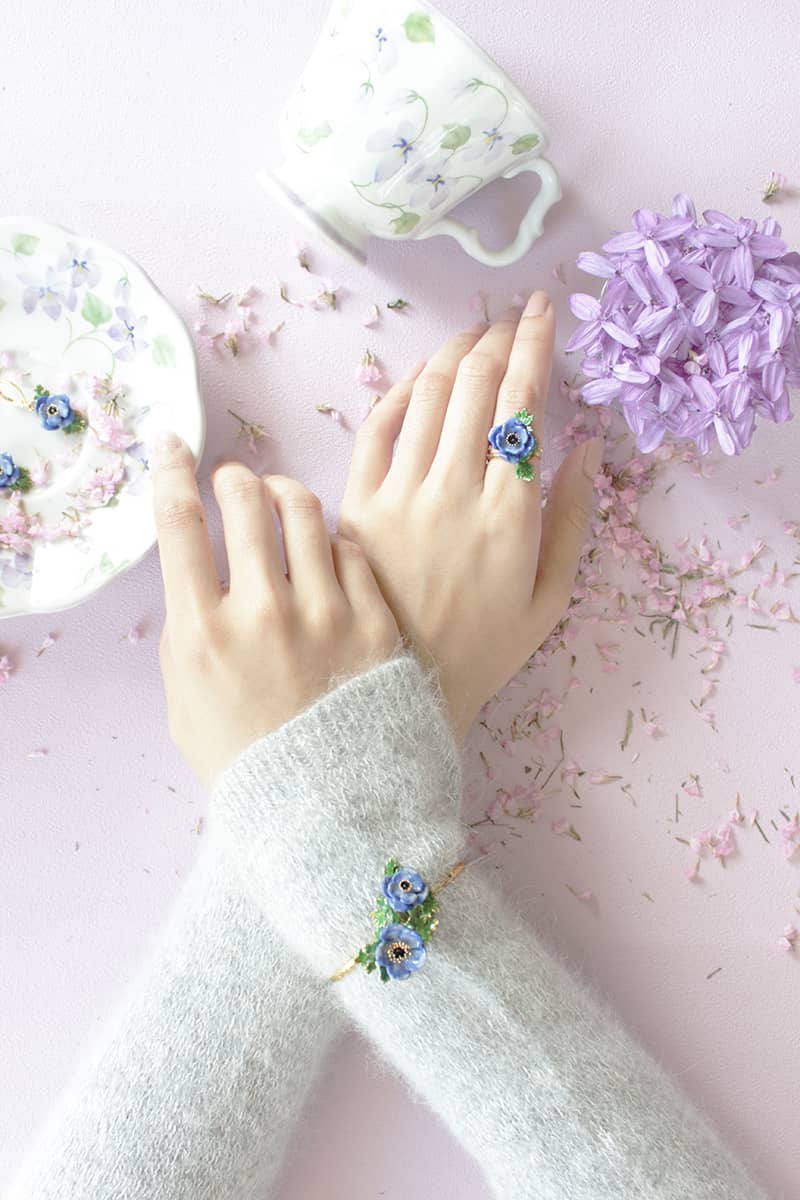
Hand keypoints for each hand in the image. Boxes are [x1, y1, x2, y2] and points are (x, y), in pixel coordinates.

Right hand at [152, 440, 398, 789]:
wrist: (332, 816)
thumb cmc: (253, 765)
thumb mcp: (189, 703)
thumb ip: (187, 630)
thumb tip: (195, 566)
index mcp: (203, 633)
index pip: (179, 525)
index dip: (173, 474)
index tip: (175, 449)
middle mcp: (262, 613)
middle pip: (244, 504)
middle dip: (235, 477)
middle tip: (236, 479)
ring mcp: (325, 615)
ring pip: (304, 513)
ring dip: (286, 492)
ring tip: (283, 498)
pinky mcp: (376, 623)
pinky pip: (352, 551)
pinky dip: (334, 540)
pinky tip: (328, 548)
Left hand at [339, 290, 602, 741]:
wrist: (404, 690)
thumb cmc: (484, 649)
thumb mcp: (550, 599)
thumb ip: (572, 521)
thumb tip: (586, 448)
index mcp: (509, 513)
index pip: (523, 404)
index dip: (535, 346)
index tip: (544, 312)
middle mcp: (454, 490)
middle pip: (475, 386)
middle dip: (498, 338)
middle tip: (511, 319)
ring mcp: (400, 494)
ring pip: (426, 396)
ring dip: (453, 353)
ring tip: (473, 336)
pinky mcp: (357, 505)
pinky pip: (376, 428)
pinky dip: (399, 391)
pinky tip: (418, 377)